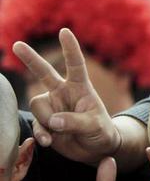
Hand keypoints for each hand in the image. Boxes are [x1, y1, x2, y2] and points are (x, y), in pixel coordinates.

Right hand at [12, 28, 119, 163]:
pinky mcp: (44, 122)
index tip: (64, 31)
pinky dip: (41, 134)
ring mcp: (52, 106)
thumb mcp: (95, 126)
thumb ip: (75, 122)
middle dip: (30, 59)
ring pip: (38, 106)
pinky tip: (48, 141)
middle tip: (17, 45)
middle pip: (44, 72)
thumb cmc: (101, 132)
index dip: (70, 49)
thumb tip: (53, 121)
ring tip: (58, 134)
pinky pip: (36, 124)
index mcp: (80, 87)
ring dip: (46, 121)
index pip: (76, 65)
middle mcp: (63, 92)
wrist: (95, 149)